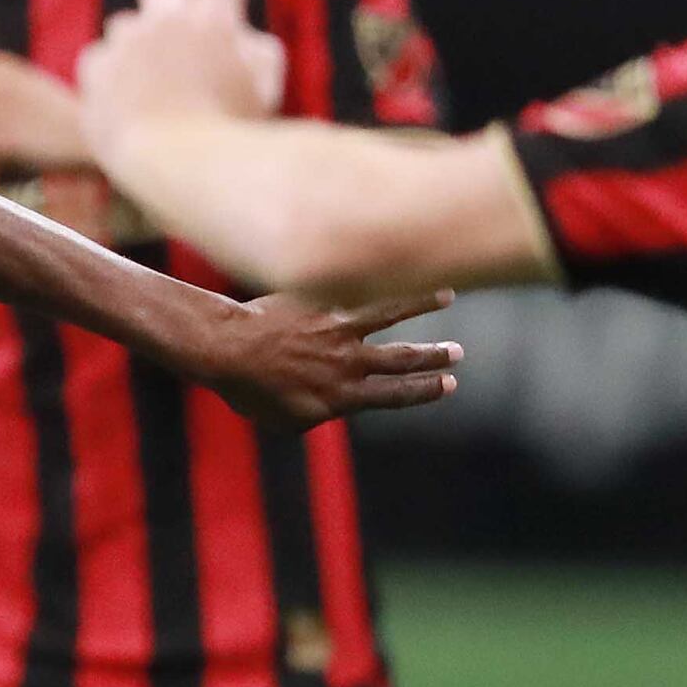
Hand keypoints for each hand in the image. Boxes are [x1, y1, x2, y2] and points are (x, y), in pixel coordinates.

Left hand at [77, 0, 287, 155]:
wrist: (185, 173)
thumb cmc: (234, 135)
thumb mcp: (265, 86)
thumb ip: (254, 48)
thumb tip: (236, 29)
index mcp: (215, 17)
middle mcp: (167, 20)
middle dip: (170, 1)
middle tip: (179, 38)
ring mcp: (127, 44)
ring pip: (125, 25)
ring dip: (137, 48)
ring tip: (153, 90)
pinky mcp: (95, 71)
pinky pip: (98, 57)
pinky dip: (108, 77)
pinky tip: (124, 104)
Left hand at [197, 290, 462, 426]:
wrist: (227, 349)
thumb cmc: (248, 390)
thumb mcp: (284, 420)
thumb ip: (314, 415)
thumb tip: (324, 408)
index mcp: (341, 398)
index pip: (395, 395)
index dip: (424, 390)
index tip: (449, 385)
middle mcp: (347, 364)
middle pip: (401, 358)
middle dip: (433, 356)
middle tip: (458, 353)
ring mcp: (336, 330)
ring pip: (389, 314)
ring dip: (421, 304)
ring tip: (447, 295)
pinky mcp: (321, 302)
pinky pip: (354, 290)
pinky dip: (374, 279)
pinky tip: (387, 266)